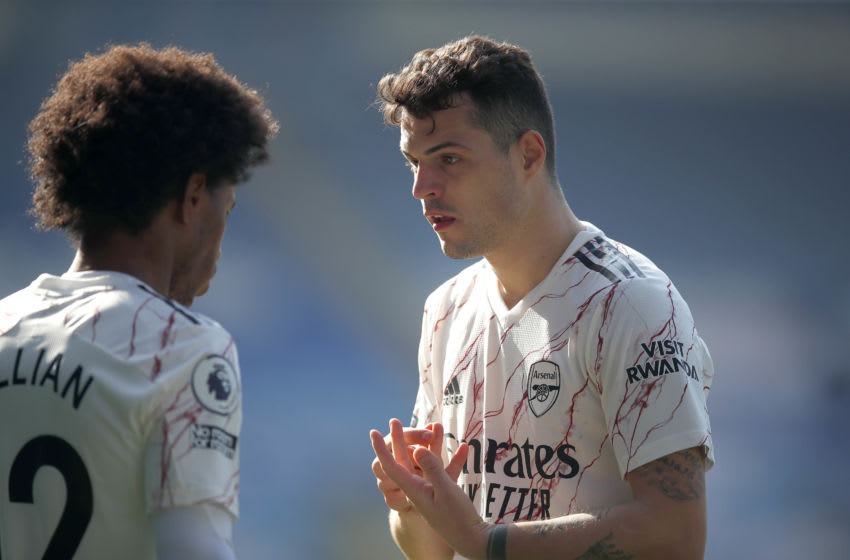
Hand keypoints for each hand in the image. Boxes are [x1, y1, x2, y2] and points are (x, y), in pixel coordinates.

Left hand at [371, 424, 489, 558]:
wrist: (472, 539)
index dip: (381, 449)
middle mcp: (418, 488)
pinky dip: (452, 460)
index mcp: (413, 489)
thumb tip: (417, 449)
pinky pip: (443, 470)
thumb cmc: (457, 517)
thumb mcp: (445, 491)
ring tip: (435, 426)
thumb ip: (432, 469)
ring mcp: (430, 490)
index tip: (372, 432)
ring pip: (426, 462)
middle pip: (405, 460)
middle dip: (401, 439)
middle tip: (394, 420)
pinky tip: (465, 448)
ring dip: (432, 444)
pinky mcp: (442, 492)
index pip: (391, 466)